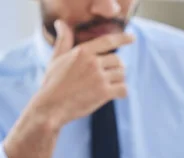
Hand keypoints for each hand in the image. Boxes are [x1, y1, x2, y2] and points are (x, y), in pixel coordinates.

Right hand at [3, 20, 133, 157]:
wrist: (51, 107)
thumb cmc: (52, 84)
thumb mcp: (56, 59)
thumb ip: (63, 40)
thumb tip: (60, 23)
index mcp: (82, 51)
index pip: (108, 41)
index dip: (123, 38)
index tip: (132, 38)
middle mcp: (92, 62)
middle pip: (118, 60)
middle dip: (116, 68)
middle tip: (107, 77)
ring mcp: (99, 77)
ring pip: (121, 75)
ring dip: (118, 81)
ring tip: (107, 87)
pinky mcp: (103, 93)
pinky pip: (123, 89)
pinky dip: (121, 92)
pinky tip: (115, 95)